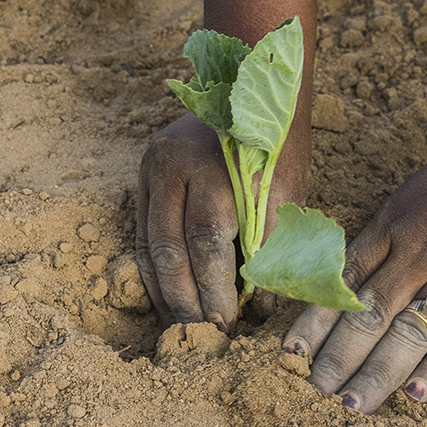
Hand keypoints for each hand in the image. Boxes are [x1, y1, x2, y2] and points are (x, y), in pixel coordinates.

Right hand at [136, 114, 305, 330]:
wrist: (253, 89)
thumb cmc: (279, 146)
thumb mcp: (285, 191)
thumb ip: (272, 243)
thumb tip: (261, 304)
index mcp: (215, 167)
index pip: (207, 241)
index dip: (217, 289)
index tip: (230, 324)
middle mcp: (174, 165)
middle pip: (171, 248)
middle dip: (186, 300)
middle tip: (202, 336)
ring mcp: (152, 167)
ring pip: (148, 245)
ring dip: (165, 293)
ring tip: (182, 328)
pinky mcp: (143, 171)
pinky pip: (140, 233)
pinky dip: (153, 270)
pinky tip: (167, 297)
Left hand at [281, 126, 426, 412]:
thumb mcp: (409, 200)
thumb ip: (380, 243)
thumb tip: (343, 285)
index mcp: (393, 229)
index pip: (344, 282)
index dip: (317, 320)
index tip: (293, 351)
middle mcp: (420, 255)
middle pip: (370, 314)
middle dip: (339, 356)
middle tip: (318, 388)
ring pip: (409, 332)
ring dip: (377, 373)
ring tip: (353, 403)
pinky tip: (415, 396)